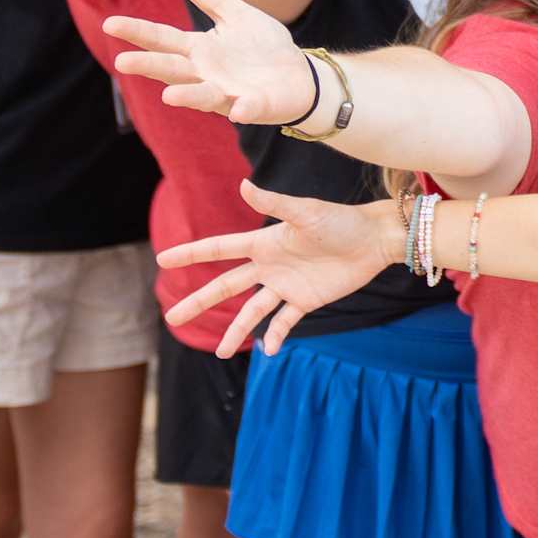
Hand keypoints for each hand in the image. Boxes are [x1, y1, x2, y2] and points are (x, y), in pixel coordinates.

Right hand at [103, 0, 323, 127]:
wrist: (299, 75)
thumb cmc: (260, 46)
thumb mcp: (232, 13)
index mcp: (199, 50)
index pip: (163, 39)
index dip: (138, 31)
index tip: (110, 23)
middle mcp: (207, 74)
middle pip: (174, 69)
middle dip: (150, 67)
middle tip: (122, 62)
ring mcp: (230, 93)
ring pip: (204, 96)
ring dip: (188, 96)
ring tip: (169, 96)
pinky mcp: (256, 106)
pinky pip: (248, 108)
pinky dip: (243, 108)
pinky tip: (239, 108)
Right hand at [164, 181, 405, 355]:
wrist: (374, 239)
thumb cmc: (341, 220)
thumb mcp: (306, 211)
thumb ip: (274, 203)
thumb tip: (243, 185)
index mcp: (264, 243)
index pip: (219, 249)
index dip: (191, 254)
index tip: (163, 259)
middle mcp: (269, 266)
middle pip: (226, 287)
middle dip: (199, 302)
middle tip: (172, 318)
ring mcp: (286, 285)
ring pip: (252, 311)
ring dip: (237, 331)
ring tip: (222, 352)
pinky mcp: (306, 300)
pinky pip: (285, 321)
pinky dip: (276, 335)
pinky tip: (269, 349)